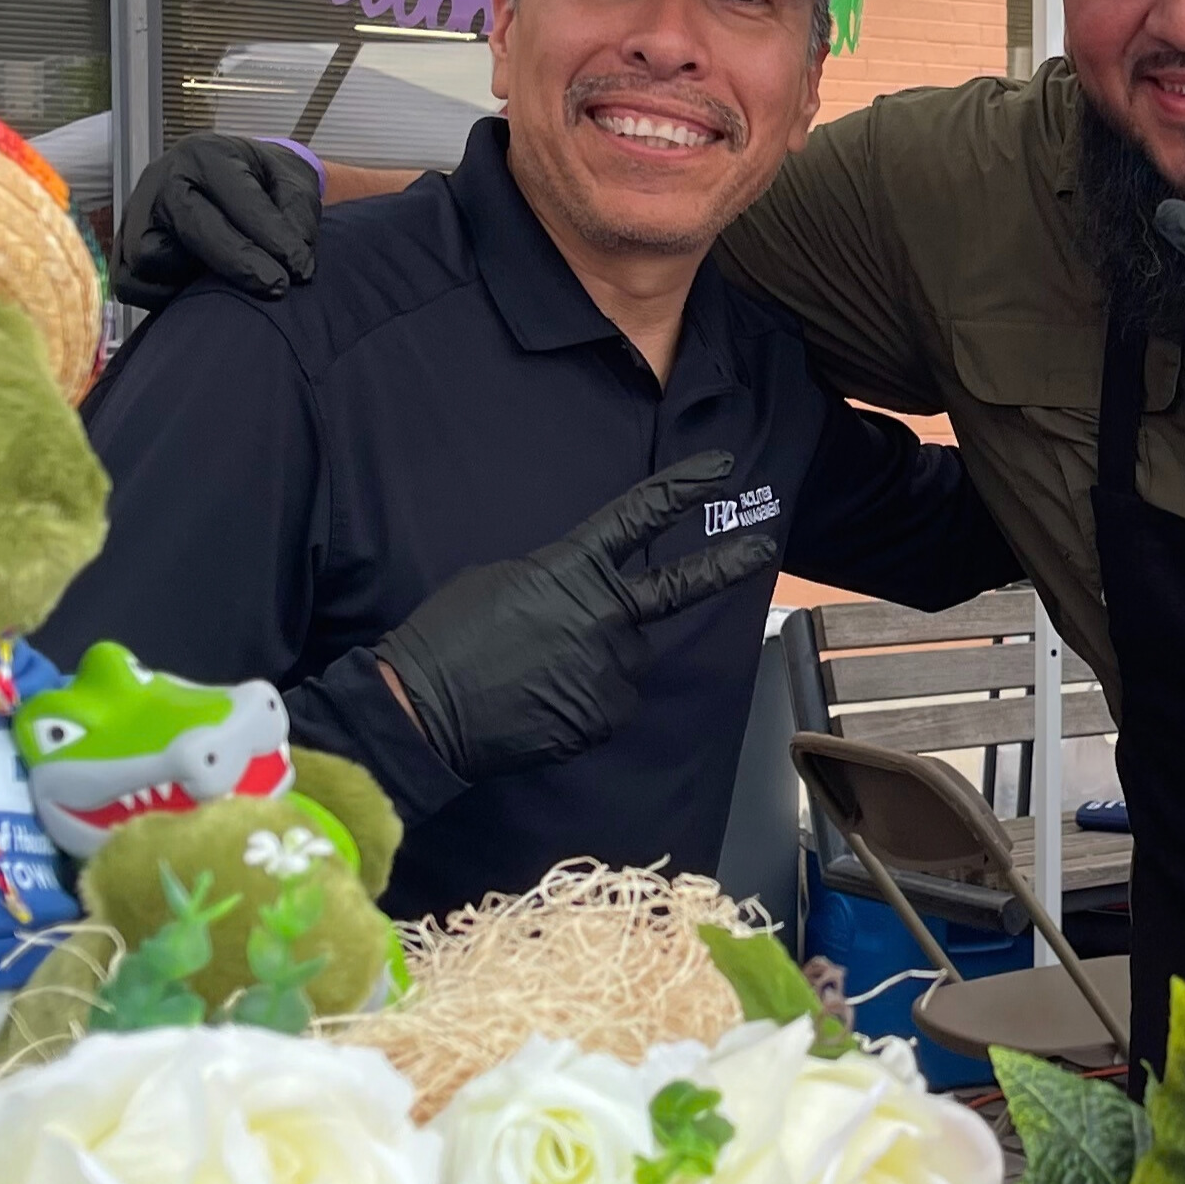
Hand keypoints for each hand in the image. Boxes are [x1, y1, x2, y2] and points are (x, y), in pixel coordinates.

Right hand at [115, 134, 323, 307]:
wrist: (228, 179)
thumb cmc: (263, 182)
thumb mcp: (292, 181)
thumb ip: (298, 213)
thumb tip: (295, 261)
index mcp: (207, 154)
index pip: (238, 198)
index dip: (272, 238)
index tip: (301, 270)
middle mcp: (162, 177)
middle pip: (192, 226)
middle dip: (238, 262)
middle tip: (278, 287)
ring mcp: (135, 210)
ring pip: (151, 257)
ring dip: (191, 276)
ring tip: (226, 279)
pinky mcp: (121, 244)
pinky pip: (129, 282)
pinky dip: (160, 294)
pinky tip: (194, 286)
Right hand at [374, 452, 781, 781]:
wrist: (422, 711)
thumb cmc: (448, 637)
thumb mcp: (502, 580)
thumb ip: (559, 581)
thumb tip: (583, 599)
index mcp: (571, 568)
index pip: (639, 517)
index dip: (684, 488)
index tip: (722, 468)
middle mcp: (603, 614)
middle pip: (678, 587)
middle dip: (726, 564)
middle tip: (763, 549)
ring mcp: (609, 668)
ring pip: (624, 657)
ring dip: (597, 660)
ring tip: (539, 673)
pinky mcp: (603, 716)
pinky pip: (608, 701)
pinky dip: (583, 702)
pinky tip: (541, 703)